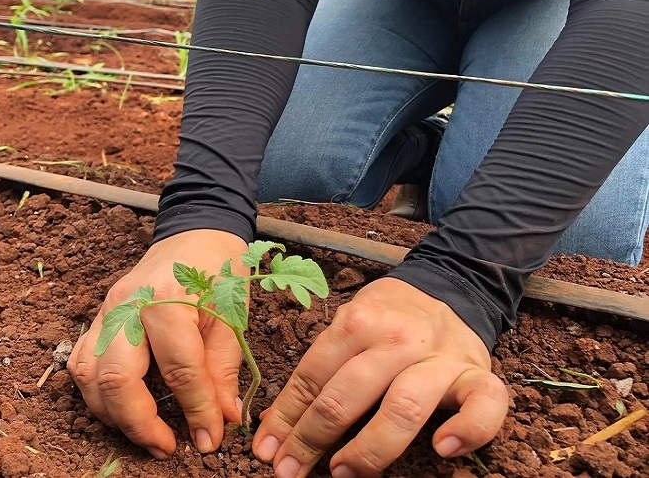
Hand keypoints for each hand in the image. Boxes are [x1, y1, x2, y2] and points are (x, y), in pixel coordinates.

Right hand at [68, 229, 248, 458]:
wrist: (196, 232)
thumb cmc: (219, 270)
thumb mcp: (232, 316)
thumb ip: (223, 369)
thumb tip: (224, 420)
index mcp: (168, 299)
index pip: (179, 370)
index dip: (196, 411)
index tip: (210, 440)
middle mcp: (130, 305)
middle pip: (116, 378)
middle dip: (140, 424)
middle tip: (168, 448)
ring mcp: (108, 309)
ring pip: (88, 374)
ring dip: (112, 413)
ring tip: (145, 432)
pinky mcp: (100, 314)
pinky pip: (83, 360)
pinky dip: (96, 391)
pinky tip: (122, 404)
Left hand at [252, 278, 507, 477]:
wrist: (449, 289)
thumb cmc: (390, 316)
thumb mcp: (350, 325)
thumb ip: (321, 367)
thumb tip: (278, 422)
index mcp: (359, 321)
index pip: (313, 375)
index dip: (286, 416)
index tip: (266, 451)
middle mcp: (398, 339)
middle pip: (348, 394)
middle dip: (311, 439)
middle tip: (288, 471)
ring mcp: (440, 358)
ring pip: (403, 406)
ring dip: (369, 448)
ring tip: (341, 472)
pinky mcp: (477, 374)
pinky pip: (483, 405)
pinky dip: (468, 429)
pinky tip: (444, 449)